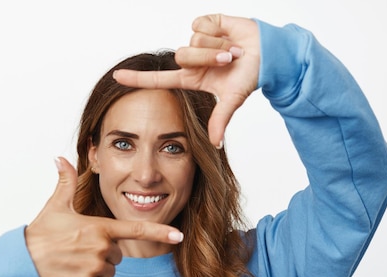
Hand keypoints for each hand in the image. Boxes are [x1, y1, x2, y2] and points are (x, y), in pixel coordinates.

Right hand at [25, 157, 183, 276]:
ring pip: (110, 272)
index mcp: (99, 227)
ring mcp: (94, 268)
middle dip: (104, 253)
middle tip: (80, 248)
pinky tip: (74, 274)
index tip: (178, 235)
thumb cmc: (41, 232)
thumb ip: (65, 181)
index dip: (160, 232)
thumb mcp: (56, 205)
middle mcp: (101, 248)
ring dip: (98, 269)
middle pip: (118, 254)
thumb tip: (60, 158)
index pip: (135, 229)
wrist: (21, 259)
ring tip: (75, 261)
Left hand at [113, 14, 259, 146]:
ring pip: (194, 40)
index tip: (116, 77)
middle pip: (183, 56)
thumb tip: (215, 144)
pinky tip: (228, 33)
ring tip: (233, 50)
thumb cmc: (250, 76)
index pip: (158, 79)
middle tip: (229, 61)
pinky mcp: (207, 23)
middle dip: (209, 58)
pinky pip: (201, 24)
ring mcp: (197, 41)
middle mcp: (191, 60)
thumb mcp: (232, 100)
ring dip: (217, 46)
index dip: (137, 78)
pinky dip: (218, 30)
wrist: (270, 54)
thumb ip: (220, 120)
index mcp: (192, 78)